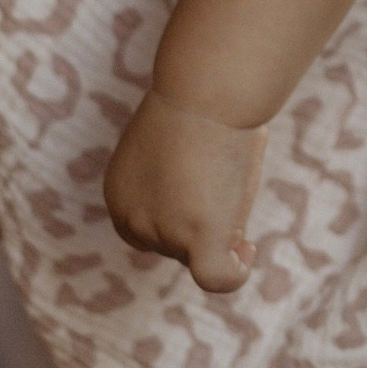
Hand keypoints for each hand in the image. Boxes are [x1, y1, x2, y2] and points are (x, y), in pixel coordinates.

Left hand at [104, 91, 264, 293]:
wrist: (207, 90)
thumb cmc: (197, 100)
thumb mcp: (170, 140)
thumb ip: (172, 173)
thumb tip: (201, 182)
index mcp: (119, 195)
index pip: (150, 230)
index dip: (181, 217)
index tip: (207, 195)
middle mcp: (134, 221)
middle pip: (176, 247)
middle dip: (204, 222)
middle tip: (224, 179)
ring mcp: (165, 233)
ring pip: (201, 255)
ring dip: (224, 230)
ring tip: (235, 187)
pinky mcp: (198, 238)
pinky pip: (217, 277)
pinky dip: (235, 273)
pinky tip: (247, 252)